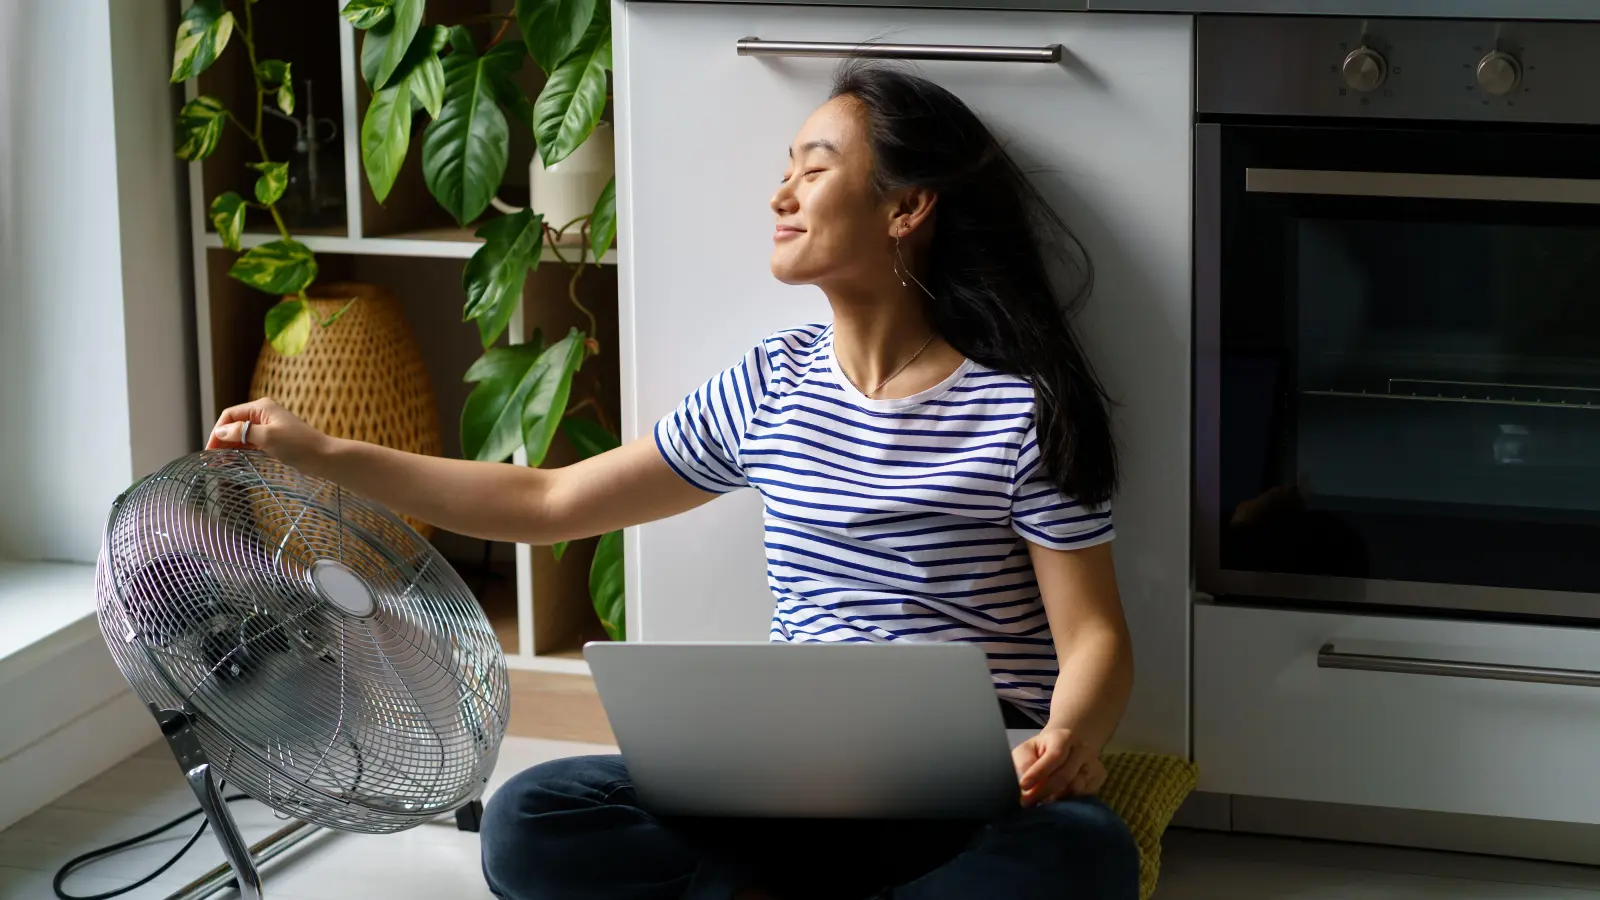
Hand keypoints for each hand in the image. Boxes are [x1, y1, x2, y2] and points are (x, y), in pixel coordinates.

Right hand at [207, 398, 330, 470]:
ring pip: (242, 434)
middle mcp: (264, 413)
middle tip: (213, 458)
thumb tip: (219, 431)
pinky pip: (252, 442)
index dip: (218, 431)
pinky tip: (236, 460)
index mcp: (262, 407)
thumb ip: (242, 432)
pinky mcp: (274, 439)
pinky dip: (242, 450)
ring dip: (231, 446)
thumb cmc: (298, 445)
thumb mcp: (267, 437)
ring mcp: (269, 426)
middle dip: (222, 439)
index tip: (210, 450)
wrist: (323, 457)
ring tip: (222, 462)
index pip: (230, 415)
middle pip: (234, 424)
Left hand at [1012, 726, 1106, 806]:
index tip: (1023, 786)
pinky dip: (1068, 801)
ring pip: (1075, 789)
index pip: (1054, 756)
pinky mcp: (1099, 778)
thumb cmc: (1043, 750)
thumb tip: (1025, 785)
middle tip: (1027, 803)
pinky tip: (1057, 799)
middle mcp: (1083, 749)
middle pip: (1064, 776)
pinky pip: (1084, 796)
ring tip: (1040, 801)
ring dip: (1055, 798)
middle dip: (1043, 792)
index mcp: (1064, 737)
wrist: (1067, 747)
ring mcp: (1094, 763)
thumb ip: (1024, 763)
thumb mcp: (1028, 749)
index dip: (1038, 773)